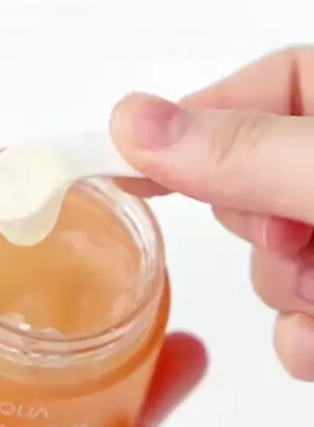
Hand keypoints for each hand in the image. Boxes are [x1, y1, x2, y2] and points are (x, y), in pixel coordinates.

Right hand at [111, 46, 313, 380]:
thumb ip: (245, 154)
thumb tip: (134, 122)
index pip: (263, 87)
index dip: (197, 124)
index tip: (130, 163)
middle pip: (255, 187)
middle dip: (259, 231)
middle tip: (297, 241)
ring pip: (271, 264)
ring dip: (285, 294)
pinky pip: (297, 319)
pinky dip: (300, 340)